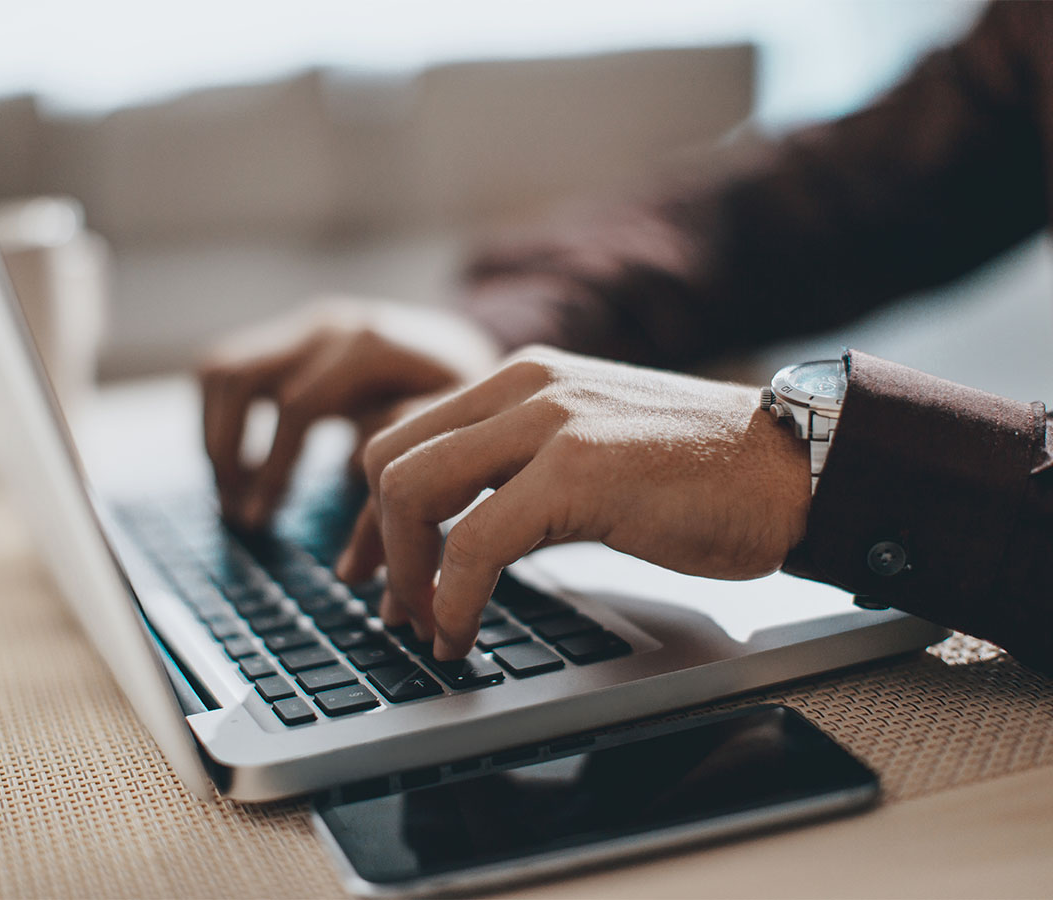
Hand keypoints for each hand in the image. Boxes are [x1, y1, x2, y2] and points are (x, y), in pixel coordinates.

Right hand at [199, 298, 501, 524]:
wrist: (474, 350)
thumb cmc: (470, 402)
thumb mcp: (454, 435)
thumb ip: (402, 471)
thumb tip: (351, 538)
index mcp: (372, 345)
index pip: (296, 406)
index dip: (273, 470)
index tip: (259, 522)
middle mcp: (331, 325)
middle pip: (238, 376)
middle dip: (227, 451)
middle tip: (237, 514)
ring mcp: (306, 324)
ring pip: (221, 368)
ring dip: (214, 434)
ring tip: (233, 494)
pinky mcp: (293, 336)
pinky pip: (228, 368)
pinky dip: (222, 418)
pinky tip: (245, 467)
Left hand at [337, 346, 811, 658]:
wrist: (792, 468)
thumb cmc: (698, 474)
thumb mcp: (588, 450)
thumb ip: (520, 468)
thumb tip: (455, 531)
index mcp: (521, 380)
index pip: (405, 434)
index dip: (370, 511)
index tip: (366, 567)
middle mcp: (524, 386)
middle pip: (388, 457)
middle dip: (374, 542)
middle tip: (391, 606)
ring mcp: (549, 422)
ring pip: (412, 489)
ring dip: (404, 572)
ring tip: (424, 625)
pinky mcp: (578, 471)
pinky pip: (474, 541)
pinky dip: (452, 598)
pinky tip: (461, 634)